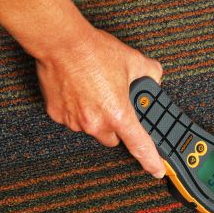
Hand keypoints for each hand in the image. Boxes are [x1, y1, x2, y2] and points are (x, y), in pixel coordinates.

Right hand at [36, 26, 165, 177]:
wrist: (61, 42)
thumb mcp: (132, 60)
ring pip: (92, 128)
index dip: (150, 160)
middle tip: (115, 104)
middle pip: (113, 138)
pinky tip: (78, 90)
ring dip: (96, 116)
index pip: (139, 145)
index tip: (156, 170)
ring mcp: (75, 121)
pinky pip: (72, 119)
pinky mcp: (57, 115)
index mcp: (118, 114)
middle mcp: (96, 123)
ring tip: (94, 90)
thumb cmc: (94, 51)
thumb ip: (149, 73)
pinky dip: (77, 110)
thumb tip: (155, 77)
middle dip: (117, 126)